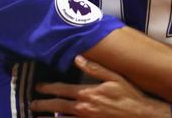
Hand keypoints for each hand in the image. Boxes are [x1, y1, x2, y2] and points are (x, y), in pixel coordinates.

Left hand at [31, 55, 171, 117]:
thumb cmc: (129, 95)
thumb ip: (95, 68)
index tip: (39, 87)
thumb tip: (78, 59)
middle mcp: (83, 108)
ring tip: (36, 116)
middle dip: (42, 104)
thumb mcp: (114, 77)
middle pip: (57, 106)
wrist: (139, 115)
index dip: (48, 88)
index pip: (62, 90)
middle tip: (32, 103)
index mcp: (88, 93)